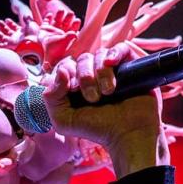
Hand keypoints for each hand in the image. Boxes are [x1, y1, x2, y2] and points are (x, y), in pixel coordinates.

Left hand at [42, 42, 168, 178]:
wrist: (127, 135)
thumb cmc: (97, 129)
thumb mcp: (63, 120)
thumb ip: (51, 97)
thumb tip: (61, 70)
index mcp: (75, 84)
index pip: (65, 65)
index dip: (66, 73)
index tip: (73, 90)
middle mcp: (93, 75)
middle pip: (82, 59)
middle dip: (85, 77)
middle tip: (93, 98)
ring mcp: (112, 70)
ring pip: (100, 54)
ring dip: (101, 72)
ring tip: (107, 92)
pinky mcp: (130, 66)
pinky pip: (121, 48)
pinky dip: (114, 53)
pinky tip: (112, 64)